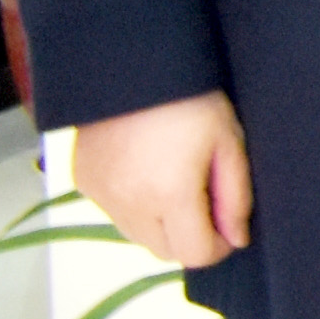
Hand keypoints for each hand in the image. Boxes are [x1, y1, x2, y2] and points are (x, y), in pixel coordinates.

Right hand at [71, 92, 251, 268]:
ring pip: (137, 235)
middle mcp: (129, 202)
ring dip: (161, 224)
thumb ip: (235, 196)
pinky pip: (114, 212)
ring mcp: (101, 194)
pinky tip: (148, 170)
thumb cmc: (191, 99)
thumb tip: (235, 238)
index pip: (195, 254)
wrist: (133, 64)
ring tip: (176, 181)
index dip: (218, 246)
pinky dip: (134, 206)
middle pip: (164, 251)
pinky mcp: (84, 181)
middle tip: (204, 199)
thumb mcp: (228, 142)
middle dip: (189, 237)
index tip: (227, 223)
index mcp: (169, 194)